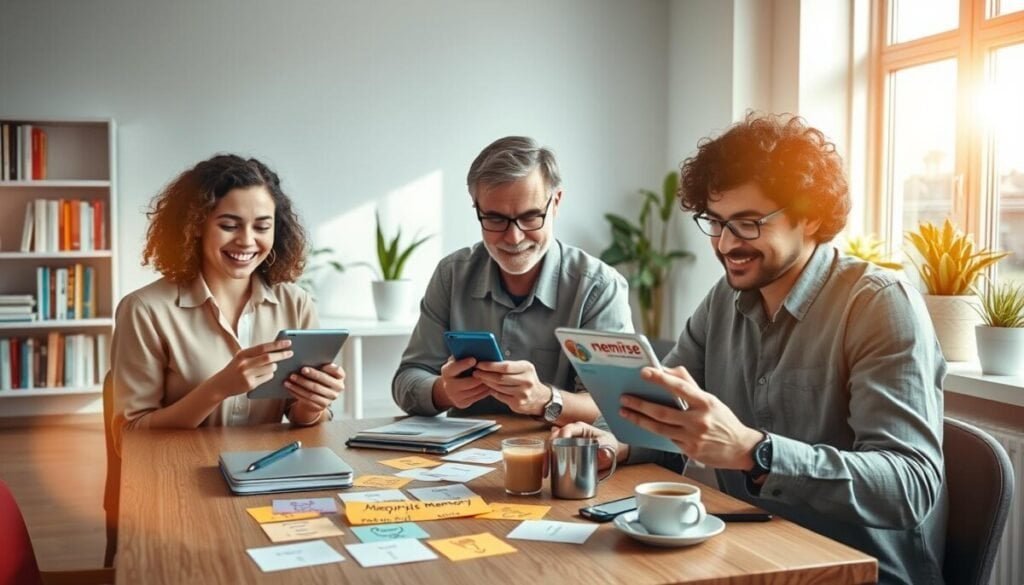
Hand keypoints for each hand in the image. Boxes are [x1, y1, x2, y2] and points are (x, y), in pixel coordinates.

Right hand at [210, 339, 293, 397]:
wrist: (220, 384)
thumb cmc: (234, 369)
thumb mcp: (241, 358)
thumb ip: (255, 354)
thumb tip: (276, 349)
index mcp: (243, 354)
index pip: (263, 347)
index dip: (277, 344)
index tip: (288, 342)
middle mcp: (244, 363)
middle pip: (268, 358)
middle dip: (282, 355)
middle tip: (291, 353)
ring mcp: (247, 374)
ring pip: (270, 368)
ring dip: (275, 367)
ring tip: (272, 366)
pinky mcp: (250, 384)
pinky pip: (267, 378)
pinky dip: (270, 375)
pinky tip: (265, 375)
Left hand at [286, 363, 344, 421]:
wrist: (320, 395)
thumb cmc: (320, 378)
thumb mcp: (324, 371)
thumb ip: (320, 366)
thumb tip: (305, 360)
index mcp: (340, 376)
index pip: (337, 371)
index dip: (328, 368)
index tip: (318, 364)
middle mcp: (338, 388)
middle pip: (323, 381)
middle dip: (310, 375)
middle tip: (299, 370)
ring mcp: (331, 398)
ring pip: (313, 391)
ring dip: (300, 385)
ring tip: (290, 379)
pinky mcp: (322, 405)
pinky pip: (307, 399)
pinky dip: (297, 392)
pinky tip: (290, 387)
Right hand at [433, 357, 490, 408]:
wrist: (450, 388)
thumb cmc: (457, 370)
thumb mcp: (456, 361)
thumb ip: (462, 356)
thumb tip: (474, 349)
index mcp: (446, 372)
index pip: (454, 368)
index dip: (464, 364)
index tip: (474, 359)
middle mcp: (449, 385)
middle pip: (468, 382)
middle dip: (480, 376)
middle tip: (490, 371)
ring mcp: (455, 396)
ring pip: (475, 390)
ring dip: (486, 383)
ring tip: (494, 377)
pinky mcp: (462, 403)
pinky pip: (478, 397)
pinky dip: (486, 390)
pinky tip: (491, 384)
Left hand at [472, 359, 549, 415]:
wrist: (539, 397)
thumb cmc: (527, 380)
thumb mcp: (523, 368)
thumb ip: (509, 366)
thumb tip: (489, 362)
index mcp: (527, 368)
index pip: (505, 366)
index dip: (490, 366)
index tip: (480, 364)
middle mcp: (526, 381)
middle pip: (500, 377)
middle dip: (485, 374)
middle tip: (476, 372)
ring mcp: (522, 393)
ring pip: (499, 387)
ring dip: (487, 382)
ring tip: (480, 378)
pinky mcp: (518, 403)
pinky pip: (500, 395)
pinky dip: (493, 391)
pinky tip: (489, 387)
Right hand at [549, 422, 625, 469]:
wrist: (609, 453)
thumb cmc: (609, 445)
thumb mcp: (609, 446)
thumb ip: (607, 451)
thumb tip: (602, 454)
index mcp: (580, 428)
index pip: (567, 429)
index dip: (561, 436)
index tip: (557, 445)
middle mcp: (570, 434)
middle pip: (554, 437)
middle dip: (549, 449)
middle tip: (548, 463)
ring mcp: (566, 442)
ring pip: (551, 446)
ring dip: (547, 457)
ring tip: (546, 471)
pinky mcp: (564, 451)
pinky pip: (553, 454)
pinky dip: (549, 462)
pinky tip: (547, 472)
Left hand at [620, 365, 761, 469]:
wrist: (741, 448)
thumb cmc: (723, 420)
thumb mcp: (710, 399)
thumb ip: (689, 384)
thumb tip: (666, 371)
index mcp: (705, 403)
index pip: (680, 388)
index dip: (660, 379)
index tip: (644, 372)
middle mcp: (699, 420)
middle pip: (663, 412)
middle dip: (640, 404)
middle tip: (624, 398)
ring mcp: (693, 438)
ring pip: (659, 428)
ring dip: (639, 420)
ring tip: (625, 412)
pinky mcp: (690, 451)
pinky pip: (666, 440)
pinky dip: (652, 432)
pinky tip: (641, 425)